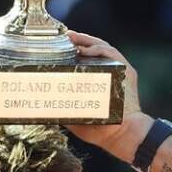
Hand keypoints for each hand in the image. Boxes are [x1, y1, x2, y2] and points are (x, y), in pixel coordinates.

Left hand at [64, 31, 153, 162]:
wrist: (123, 135)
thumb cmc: (101, 129)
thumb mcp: (78, 115)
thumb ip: (65, 108)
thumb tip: (44, 105)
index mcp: (102, 78)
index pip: (89, 57)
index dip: (77, 48)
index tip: (63, 43)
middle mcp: (112, 71)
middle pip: (95, 48)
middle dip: (80, 40)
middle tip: (64, 36)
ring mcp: (120, 70)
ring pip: (103, 47)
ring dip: (86, 41)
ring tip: (71, 38)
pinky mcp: (127, 72)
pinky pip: (112, 54)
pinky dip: (97, 49)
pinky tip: (83, 50)